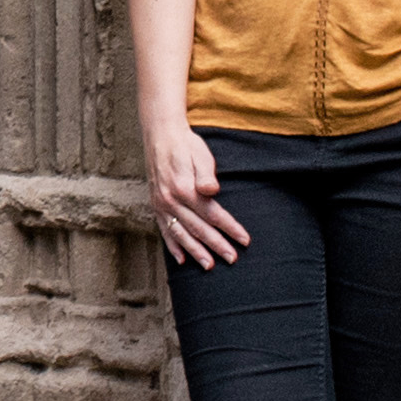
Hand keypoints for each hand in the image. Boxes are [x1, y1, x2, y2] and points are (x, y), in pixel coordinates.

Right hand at [143, 123, 248, 272]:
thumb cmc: (186, 145)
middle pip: (198, 228)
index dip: (230, 228)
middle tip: (232, 259)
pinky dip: (172, 246)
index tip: (245, 240)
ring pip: (181, 234)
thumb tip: (212, 190)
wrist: (160, 135)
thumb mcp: (201, 154)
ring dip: (195, 252)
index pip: (212, 214)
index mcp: (185, 189)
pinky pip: (164, 230)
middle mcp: (171, 200)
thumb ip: (206, 175)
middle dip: (217, 245)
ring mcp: (161, 205)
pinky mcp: (156, 205)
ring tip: (209, 266)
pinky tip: (181, 259)